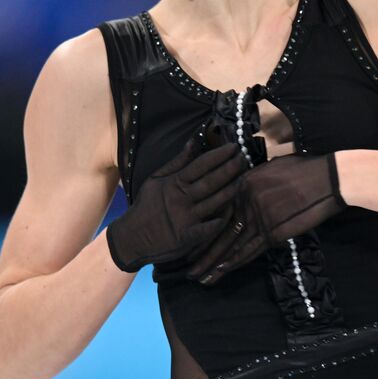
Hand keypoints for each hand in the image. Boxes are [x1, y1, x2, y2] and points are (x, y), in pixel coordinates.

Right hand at [105, 134, 246, 271]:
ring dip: (230, 191)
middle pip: (211, 181)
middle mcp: (181, 199)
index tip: (233, 147)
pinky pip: (206, 230)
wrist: (131, 237)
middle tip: (245, 159)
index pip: (200, 165)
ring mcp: (185, 218)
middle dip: (230, 169)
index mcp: (175, 183)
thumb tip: (194, 141)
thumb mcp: (156, 180)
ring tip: (244, 180)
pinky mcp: (186, 238)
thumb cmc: (146, 206)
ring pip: (213, 203)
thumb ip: (177, 162)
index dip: (218, 155)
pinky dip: (218, 223)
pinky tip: (230, 214)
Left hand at [184, 151, 346, 284]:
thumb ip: (255, 181)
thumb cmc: (304, 170)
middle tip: (188, 267)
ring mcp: (258, 217)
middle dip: (202, 252)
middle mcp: (245, 201)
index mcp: (243, 185)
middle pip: (219, 231)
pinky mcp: (273, 231)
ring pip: (230, 245)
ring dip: (213, 263)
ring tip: (199, 277)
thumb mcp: (272, 169)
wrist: (326, 178)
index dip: (204, 230)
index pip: (218, 212)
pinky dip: (233, 263)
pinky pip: (249, 251)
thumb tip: (247, 189)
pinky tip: (220, 272)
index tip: (193, 243)